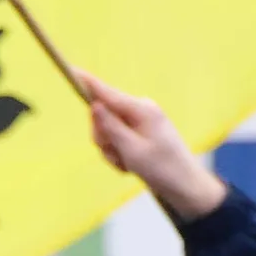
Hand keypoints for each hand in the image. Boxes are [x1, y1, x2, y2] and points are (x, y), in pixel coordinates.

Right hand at [73, 70, 229, 219]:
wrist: (183, 185)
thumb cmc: (162, 168)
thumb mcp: (133, 151)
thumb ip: (111, 128)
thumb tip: (95, 106)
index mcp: (142, 110)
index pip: (108, 94)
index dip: (88, 84)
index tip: (73, 70)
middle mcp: (139, 109)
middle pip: (102, 116)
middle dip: (104, 140)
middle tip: (118, 157)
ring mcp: (138, 120)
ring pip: (106, 131)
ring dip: (112, 151)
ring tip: (128, 164)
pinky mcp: (136, 131)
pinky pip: (115, 140)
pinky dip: (117, 154)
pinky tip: (130, 165)